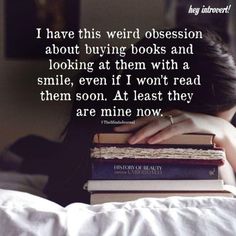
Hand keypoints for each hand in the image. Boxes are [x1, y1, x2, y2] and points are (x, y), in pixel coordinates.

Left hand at [114, 109, 230, 144]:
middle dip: (132, 126)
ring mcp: (181, 117)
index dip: (131, 124)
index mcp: (167, 115)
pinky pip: (173, 130)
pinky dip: (162, 135)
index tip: (117, 129)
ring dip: (144, 132)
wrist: (218, 129)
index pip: (145, 119)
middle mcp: (171, 114)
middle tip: (118, 133)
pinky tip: (152, 141)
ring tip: (132, 140)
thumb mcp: (177, 132)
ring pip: (158, 124)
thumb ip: (164, 134)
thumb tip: (147, 143)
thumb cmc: (195, 132)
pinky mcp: (191, 124)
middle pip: (148, 120)